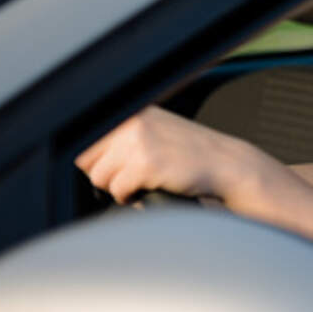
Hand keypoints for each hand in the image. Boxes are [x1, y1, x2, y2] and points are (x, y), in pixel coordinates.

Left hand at [75, 106, 256, 203]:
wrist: (226, 164)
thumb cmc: (192, 153)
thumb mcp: (157, 130)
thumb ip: (124, 136)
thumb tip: (86, 156)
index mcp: (132, 113)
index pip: (86, 140)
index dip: (98, 161)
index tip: (116, 168)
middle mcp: (132, 123)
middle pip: (86, 160)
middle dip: (105, 174)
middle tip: (131, 177)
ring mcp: (139, 143)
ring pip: (99, 178)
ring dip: (118, 188)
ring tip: (142, 183)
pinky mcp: (146, 165)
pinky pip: (118, 191)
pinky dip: (131, 198)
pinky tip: (150, 189)